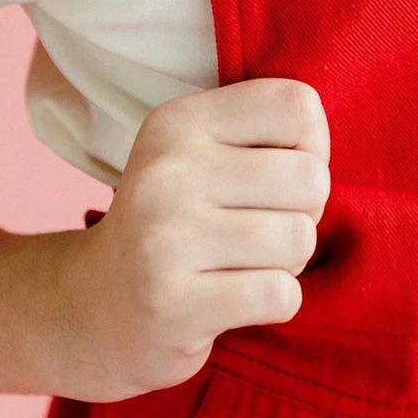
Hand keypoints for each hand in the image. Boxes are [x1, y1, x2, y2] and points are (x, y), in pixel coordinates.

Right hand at [66, 77, 331, 399]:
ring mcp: (166, 237)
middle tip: (256, 233)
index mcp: (179, 121)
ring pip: (299, 239)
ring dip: (287, 263)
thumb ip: (265, 137)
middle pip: (311, 177)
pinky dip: (275, 304)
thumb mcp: (202, 157)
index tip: (276, 178)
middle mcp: (168, 170)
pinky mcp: (173, 304)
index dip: (311, 148)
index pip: (298, 106)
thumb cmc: (176, 227)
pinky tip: (232, 300)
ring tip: (241, 266)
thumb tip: (324, 155)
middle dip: (303, 213)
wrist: (92, 311)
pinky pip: (281, 295)